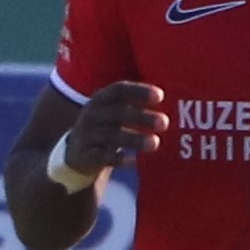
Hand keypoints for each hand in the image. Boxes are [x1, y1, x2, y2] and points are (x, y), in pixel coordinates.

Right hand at [52, 79, 167, 184]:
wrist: (75, 154)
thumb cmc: (106, 128)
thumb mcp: (115, 112)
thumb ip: (135, 104)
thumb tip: (174, 98)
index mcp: (100, 99)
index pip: (118, 90)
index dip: (139, 91)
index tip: (160, 96)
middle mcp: (91, 115)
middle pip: (117, 113)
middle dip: (142, 117)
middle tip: (166, 122)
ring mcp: (86, 135)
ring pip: (111, 135)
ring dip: (134, 138)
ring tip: (156, 143)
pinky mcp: (84, 156)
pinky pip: (101, 156)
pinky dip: (118, 158)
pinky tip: (134, 160)